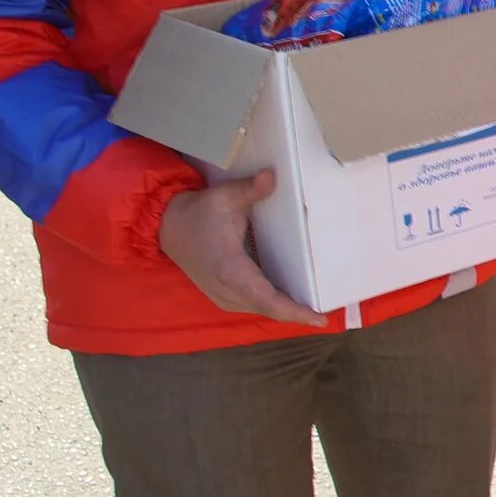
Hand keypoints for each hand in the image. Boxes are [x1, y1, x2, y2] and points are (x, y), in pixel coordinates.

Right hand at [156, 171, 324, 326]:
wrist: (168, 226)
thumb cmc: (198, 212)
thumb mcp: (223, 197)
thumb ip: (250, 189)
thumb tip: (271, 176)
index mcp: (231, 271)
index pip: (267, 300)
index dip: (294, 312)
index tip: (320, 319)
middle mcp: (226, 290)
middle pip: (269, 310)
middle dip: (298, 314)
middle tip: (328, 315)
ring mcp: (222, 296)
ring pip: (261, 310)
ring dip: (286, 311)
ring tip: (315, 309)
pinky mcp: (221, 295)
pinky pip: (252, 305)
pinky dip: (272, 306)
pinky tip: (291, 301)